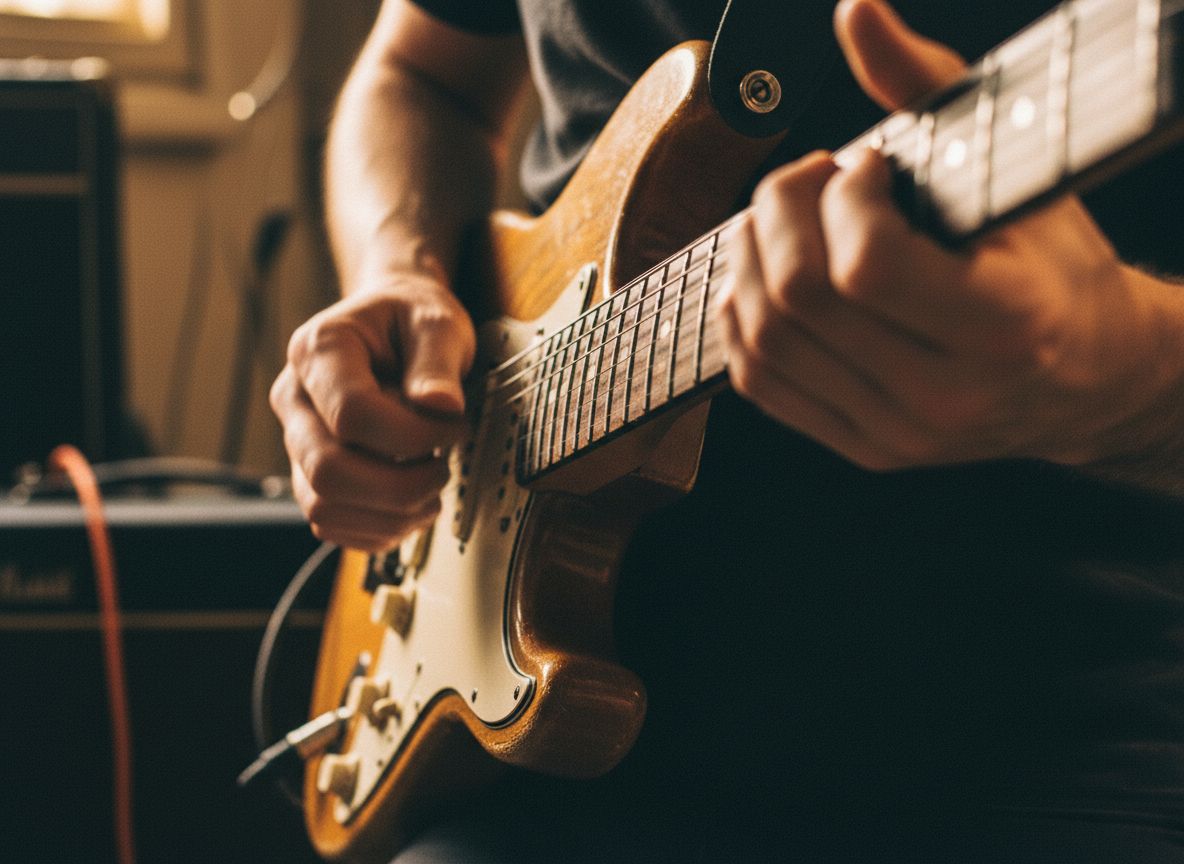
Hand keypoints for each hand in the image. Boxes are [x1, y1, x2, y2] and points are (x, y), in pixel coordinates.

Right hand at [270, 272, 474, 549]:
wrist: (394, 321)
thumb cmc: (413, 319)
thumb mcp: (437, 322)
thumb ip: (438, 361)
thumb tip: (440, 406)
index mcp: (318, 350)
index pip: (352, 415)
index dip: (413, 436)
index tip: (455, 428)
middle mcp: (294, 397)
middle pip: (328, 472)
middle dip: (400, 486)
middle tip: (443, 467)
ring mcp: (297, 439)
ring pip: (323, 507)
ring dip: (390, 514)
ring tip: (432, 489)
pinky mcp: (310, 473)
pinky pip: (330, 524)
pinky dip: (377, 530)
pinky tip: (412, 507)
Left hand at [720, 0, 1180, 473]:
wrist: (1085, 381)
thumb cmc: (1054, 267)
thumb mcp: (1016, 174)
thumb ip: (927, 88)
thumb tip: (853, 11)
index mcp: (1002, 327)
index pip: (868, 266)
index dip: (842, 197)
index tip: (864, 167)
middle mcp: (943, 396)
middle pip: (799, 297)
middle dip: (778, 212)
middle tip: (808, 181)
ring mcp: (894, 433)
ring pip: (765, 339)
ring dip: (749, 258)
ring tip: (782, 221)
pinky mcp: (858, 447)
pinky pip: (757, 380)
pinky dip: (740, 315)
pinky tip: (765, 273)